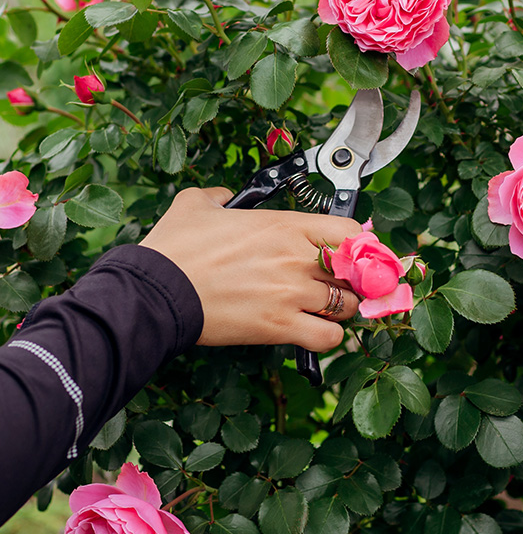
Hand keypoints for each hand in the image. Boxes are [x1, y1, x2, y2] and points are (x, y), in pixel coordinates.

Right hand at [139, 187, 362, 350]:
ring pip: (345, 306)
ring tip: (322, 310)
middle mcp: (297, 258)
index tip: (352, 255)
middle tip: (335, 286)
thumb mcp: (196, 204)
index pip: (351, 232)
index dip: (358, 245)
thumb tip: (223, 195)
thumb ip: (219, 195)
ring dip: (339, 310)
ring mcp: (291, 294)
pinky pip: (328, 338)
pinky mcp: (279, 327)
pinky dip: (327, 338)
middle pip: (353, 272)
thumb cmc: (174, 249)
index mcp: (286, 225)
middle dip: (349, 281)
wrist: (154, 292)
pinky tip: (313, 332)